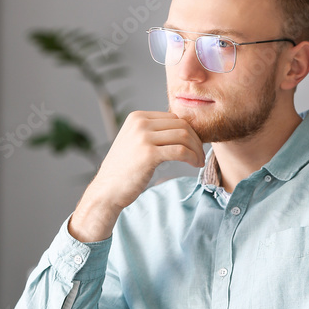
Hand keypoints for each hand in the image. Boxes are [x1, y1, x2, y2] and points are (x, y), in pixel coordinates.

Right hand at [69, 110, 205, 240]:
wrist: (107, 190)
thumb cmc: (124, 170)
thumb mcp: (135, 142)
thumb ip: (153, 132)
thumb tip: (183, 130)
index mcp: (137, 117)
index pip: (173, 117)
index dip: (189, 131)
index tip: (195, 145)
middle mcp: (140, 123)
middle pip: (181, 125)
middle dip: (196, 140)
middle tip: (200, 155)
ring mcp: (143, 137)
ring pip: (183, 136)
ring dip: (196, 150)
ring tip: (198, 161)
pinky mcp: (149, 154)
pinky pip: (180, 151)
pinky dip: (192, 157)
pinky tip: (195, 165)